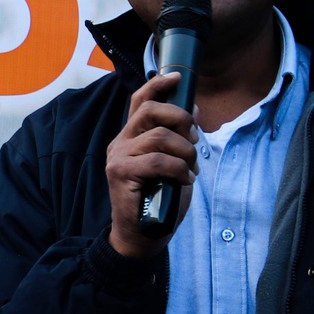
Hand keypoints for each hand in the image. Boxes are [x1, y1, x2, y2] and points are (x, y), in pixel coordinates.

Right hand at [105, 68, 198, 259]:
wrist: (142, 236)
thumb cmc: (158, 201)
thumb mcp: (174, 164)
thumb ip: (178, 138)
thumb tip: (194, 109)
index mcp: (131, 137)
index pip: (139, 100)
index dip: (158, 84)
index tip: (177, 77)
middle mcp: (120, 142)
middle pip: (150, 110)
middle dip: (180, 119)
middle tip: (194, 139)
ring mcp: (118, 157)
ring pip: (159, 136)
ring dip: (185, 151)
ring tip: (191, 168)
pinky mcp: (120, 173)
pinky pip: (158, 160)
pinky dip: (178, 168)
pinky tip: (184, 180)